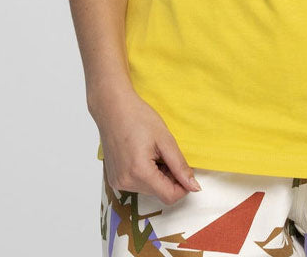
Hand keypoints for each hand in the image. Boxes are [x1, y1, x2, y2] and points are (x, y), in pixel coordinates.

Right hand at [94, 86, 202, 204]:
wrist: (112, 108)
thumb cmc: (138, 117)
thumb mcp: (165, 140)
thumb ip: (180, 166)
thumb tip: (194, 186)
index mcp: (139, 173)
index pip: (169, 196)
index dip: (183, 186)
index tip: (187, 171)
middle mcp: (126, 183)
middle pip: (159, 193)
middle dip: (170, 178)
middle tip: (167, 154)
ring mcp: (117, 183)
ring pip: (149, 190)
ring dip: (157, 176)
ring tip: (153, 152)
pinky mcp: (113, 180)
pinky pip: (137, 184)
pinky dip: (146, 175)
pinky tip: (143, 156)